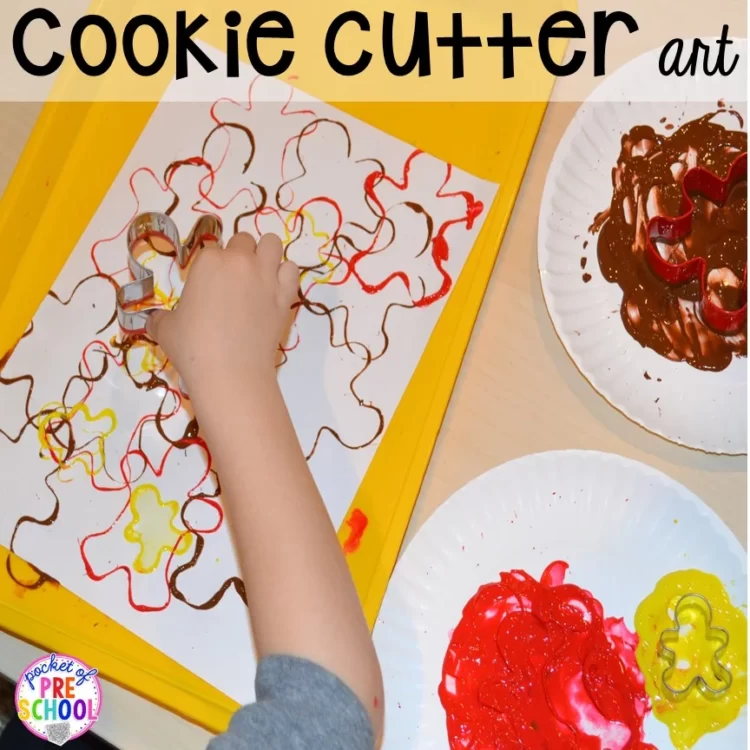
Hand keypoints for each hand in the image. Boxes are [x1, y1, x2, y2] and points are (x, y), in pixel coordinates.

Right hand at [146, 232, 298, 392]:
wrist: (231, 372)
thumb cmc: (193, 348)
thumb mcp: (166, 330)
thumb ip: (160, 318)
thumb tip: (154, 320)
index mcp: (208, 262)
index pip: (210, 250)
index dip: (209, 267)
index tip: (207, 287)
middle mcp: (240, 262)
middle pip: (243, 240)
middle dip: (238, 254)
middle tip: (232, 281)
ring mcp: (266, 277)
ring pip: (272, 244)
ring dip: (265, 254)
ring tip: (257, 275)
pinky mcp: (284, 296)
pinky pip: (291, 270)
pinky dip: (284, 275)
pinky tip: (274, 289)